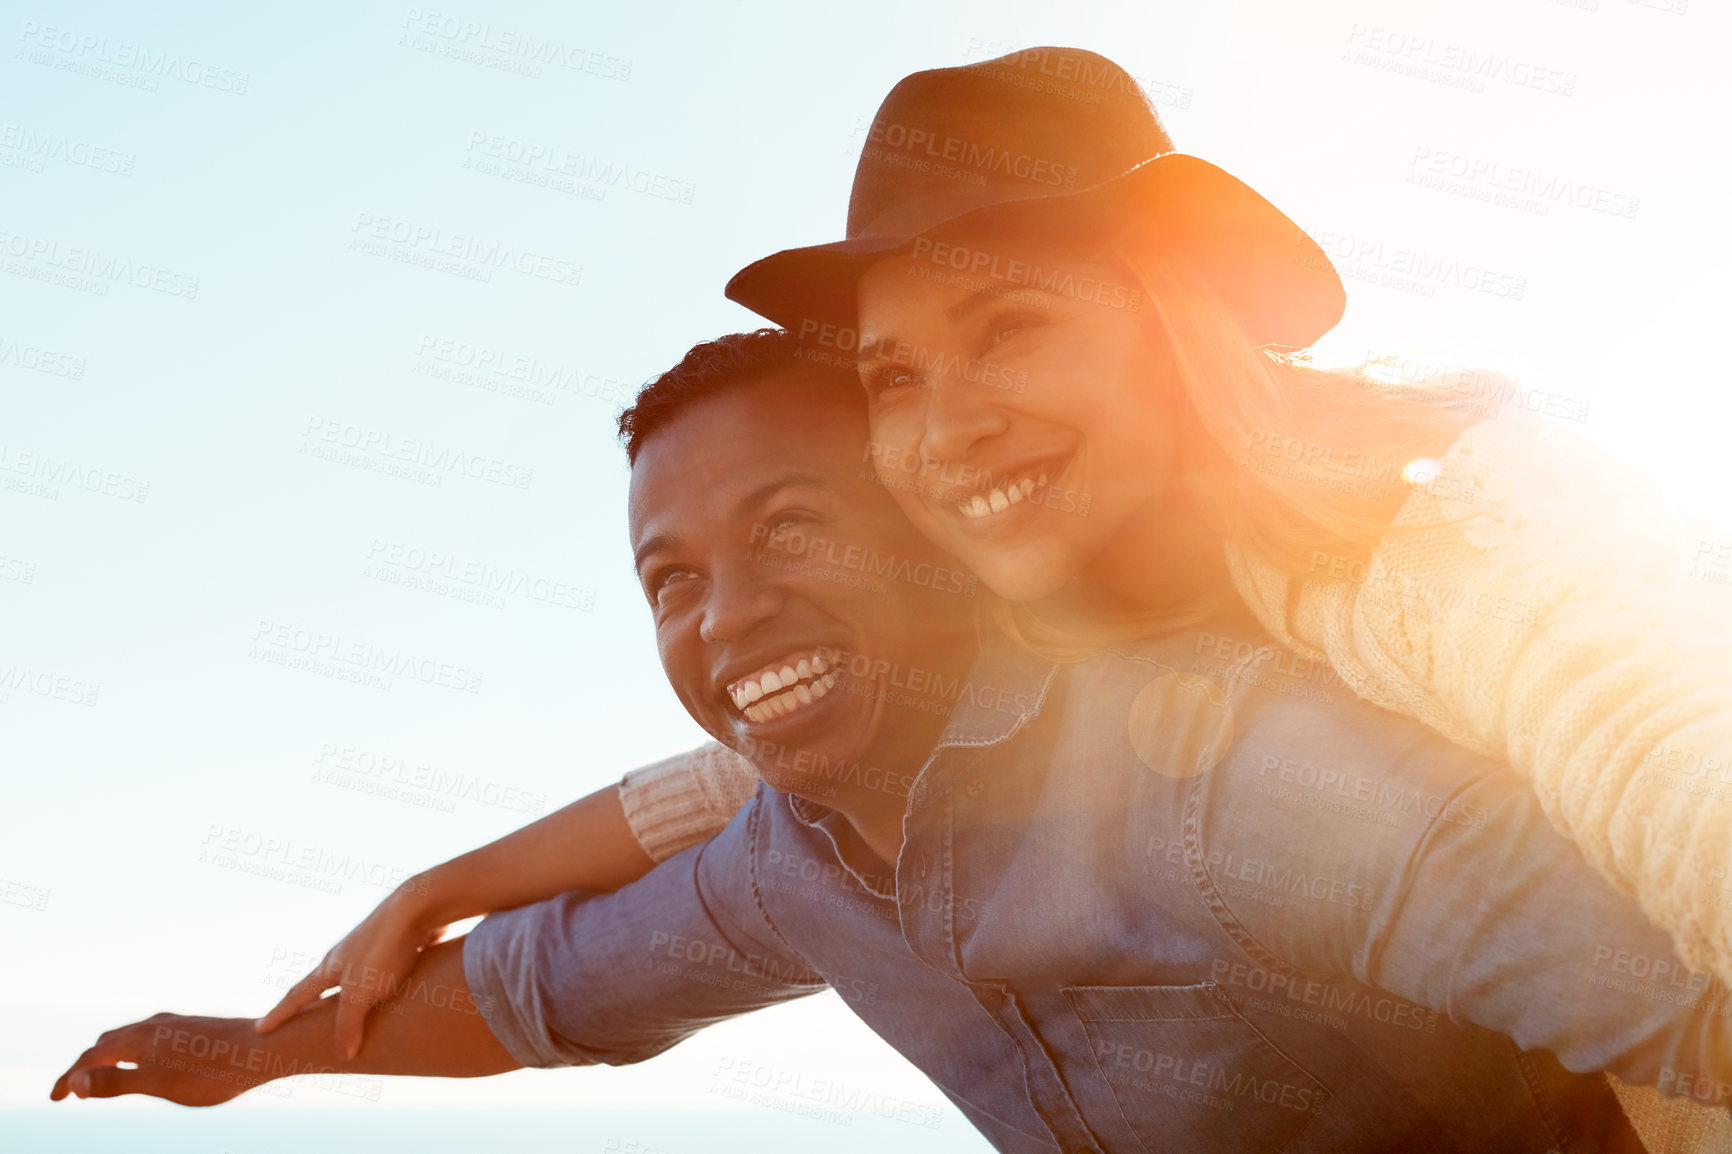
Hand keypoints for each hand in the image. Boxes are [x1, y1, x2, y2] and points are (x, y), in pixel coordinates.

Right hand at [51, 1014, 271, 1105]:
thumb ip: (116, 1082)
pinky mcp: (195, 1028)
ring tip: (102, 1072)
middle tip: (71, 1088)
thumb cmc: (212, 1072)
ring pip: (131, 1036)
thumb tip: (75, 1081)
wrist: (264, 1049)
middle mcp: (155, 1025)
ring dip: (109, 1054)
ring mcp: (176, 1024)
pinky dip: (134, 1050)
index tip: (54, 1099)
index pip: (91, 1057)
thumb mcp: (158, 1084)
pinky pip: (152, 1036)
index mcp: (140, 1038)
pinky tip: (149, 1058)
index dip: (70, 1078)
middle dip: (85, 1064)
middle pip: (107, 1042)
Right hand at [255, 878, 443, 1058]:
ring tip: (340, 1008)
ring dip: (343, 993)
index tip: (259, 1029)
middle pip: (320, 984)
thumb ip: (348, 1026)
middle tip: (295, 1016)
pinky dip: (375, 987)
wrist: (419, 908)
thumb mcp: (361, 994)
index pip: (296, 996)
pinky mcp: (396, 947)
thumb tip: (342, 1056)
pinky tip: (388, 993)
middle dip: (309, 1002)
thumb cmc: (384, 951)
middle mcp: (345, 956)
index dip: (279, 1015)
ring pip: (351, 977)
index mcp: (329, 967)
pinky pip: (380, 973)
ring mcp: (370, 949)